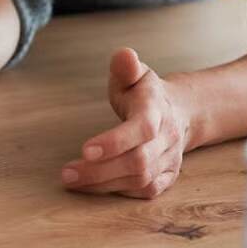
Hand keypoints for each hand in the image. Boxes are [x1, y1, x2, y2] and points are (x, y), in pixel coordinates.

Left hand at [61, 48, 196, 198]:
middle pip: (138, 161)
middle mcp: (167, 137)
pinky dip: (120, 193)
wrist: (179, 112)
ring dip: (104, 184)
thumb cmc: (145, 93)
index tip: (85, 149)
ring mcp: (170, 159)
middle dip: (100, 171)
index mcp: (156, 109)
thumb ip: (125, 67)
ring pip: (140, 180)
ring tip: (72, 180)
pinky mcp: (168, 176)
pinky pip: (146, 192)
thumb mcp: (134, 75)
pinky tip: (95, 187)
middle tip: (67, 174)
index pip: (142, 129)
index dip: (115, 142)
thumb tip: (124, 55)